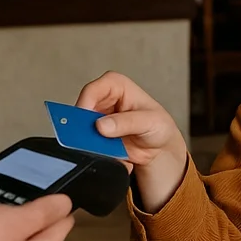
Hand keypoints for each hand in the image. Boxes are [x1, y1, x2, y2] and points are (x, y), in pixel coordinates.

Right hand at [76, 71, 187, 212]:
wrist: (159, 148)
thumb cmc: (158, 125)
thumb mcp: (150, 121)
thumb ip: (127, 122)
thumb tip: (103, 125)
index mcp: (116, 86)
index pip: (93, 90)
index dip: (86, 103)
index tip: (87, 120)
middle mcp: (104, 100)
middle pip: (82, 110)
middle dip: (84, 126)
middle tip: (89, 138)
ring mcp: (98, 119)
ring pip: (81, 129)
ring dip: (88, 140)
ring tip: (104, 148)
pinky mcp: (96, 136)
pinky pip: (86, 143)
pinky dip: (94, 151)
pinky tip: (107, 154)